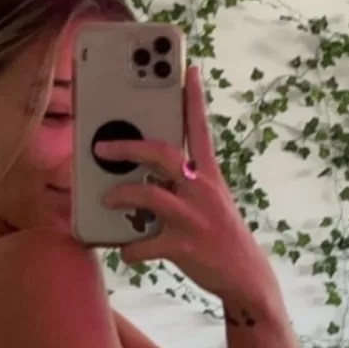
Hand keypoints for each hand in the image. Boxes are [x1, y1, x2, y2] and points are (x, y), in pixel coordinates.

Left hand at [95, 65, 274, 304]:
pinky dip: (129, 249)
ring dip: (121, 195)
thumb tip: (138, 175)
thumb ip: (181, 184)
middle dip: (129, 146)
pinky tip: (126, 251)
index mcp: (209, 176)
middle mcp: (202, 191)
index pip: (200, 129)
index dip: (194, 98)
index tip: (188, 69)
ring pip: (150, 195)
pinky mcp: (184, 247)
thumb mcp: (208, 201)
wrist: (246, 278)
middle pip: (163, 155)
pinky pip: (145, 244)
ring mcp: (194, 218)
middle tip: (102, 146)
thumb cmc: (218, 234)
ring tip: (106, 199)